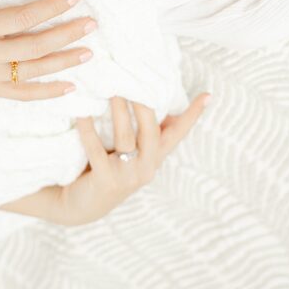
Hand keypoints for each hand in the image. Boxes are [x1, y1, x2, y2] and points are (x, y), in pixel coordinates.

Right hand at [0, 0, 94, 122]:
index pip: (21, 18)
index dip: (50, 7)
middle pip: (34, 46)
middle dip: (66, 34)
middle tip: (91, 23)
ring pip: (34, 71)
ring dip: (64, 61)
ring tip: (89, 51)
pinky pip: (23, 94)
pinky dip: (48, 93)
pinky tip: (71, 87)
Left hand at [56, 95, 209, 224]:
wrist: (81, 207)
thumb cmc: (107, 169)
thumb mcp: (131, 153)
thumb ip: (144, 133)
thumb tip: (155, 100)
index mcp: (154, 158)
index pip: (178, 133)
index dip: (192, 115)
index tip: (207, 95)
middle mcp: (146, 167)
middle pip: (151, 132)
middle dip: (144, 107)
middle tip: (135, 82)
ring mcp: (126, 176)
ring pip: (126, 138)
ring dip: (119, 112)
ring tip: (112, 90)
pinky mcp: (104, 181)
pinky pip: (96, 151)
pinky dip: (88, 131)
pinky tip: (82, 115)